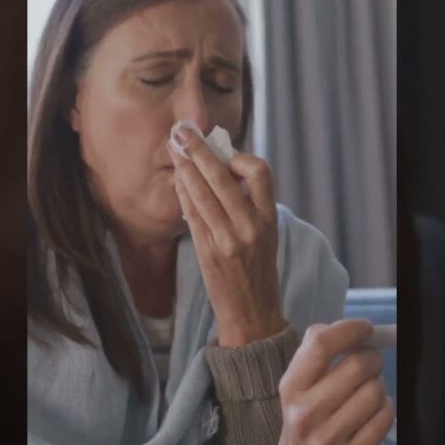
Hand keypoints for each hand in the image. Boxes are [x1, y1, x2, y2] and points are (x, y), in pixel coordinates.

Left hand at [168, 123, 286, 345]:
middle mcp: (250, 226)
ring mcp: (228, 239)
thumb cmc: (258, 271)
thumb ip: (249, 205)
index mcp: (269, 219)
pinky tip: (178, 179)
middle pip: (222, 175)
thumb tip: (222, 169)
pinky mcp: (208, 251)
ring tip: (174, 148)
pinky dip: (183, 192)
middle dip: (199, 149)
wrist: (252, 314)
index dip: (240, 157)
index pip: (260, 172)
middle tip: (182, 130)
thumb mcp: (265, 235)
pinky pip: (192, 212)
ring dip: (185, 166)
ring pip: (201, 191)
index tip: (224, 153)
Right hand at [276, 319, 393, 444]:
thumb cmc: (303, 419)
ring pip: (376, 391)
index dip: (350, 329)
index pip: (321, 344)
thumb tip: (356, 331)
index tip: (364, 328)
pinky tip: (371, 413)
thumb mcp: (297, 388)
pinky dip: (384, 409)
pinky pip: (385, 417)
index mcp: (291, 388)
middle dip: (372, 358)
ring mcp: (330, 437)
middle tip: (370, 362)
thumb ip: (317, 356)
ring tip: (365, 393)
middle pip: (357, 365)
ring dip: (378, 387)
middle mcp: (306, 413)